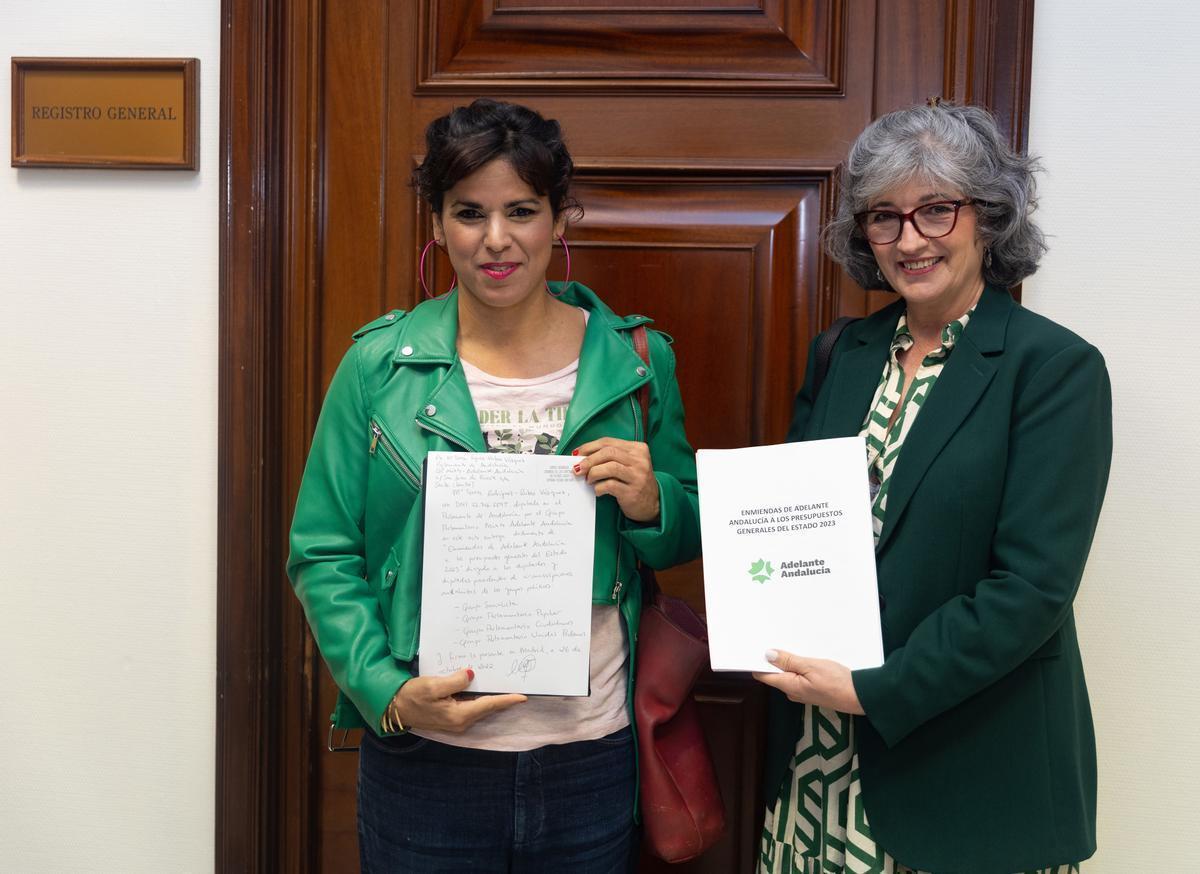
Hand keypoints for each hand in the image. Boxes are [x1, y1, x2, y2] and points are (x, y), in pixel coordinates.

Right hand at [385, 669, 525, 732]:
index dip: (506, 700)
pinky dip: (480, 699)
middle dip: (502, 699)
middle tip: (517, 687)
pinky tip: (483, 689)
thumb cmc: (412, 696)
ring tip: (505, 686)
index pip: (489, 705)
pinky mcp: (451, 718)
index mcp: (459, 716)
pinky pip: (471, 708)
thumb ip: (454, 681)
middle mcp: (461, 722)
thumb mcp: (432, 685)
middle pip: (487, 708)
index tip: (523, 696)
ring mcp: (456, 722)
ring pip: (480, 708)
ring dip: (492, 699)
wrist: (394, 708)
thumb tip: (471, 674)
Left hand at [572, 437, 659, 521]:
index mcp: (638, 449)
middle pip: (608, 452)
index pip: (608, 442)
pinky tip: (598, 490)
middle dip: (588, 460)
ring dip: (593, 473)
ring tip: (588, 480)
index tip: (577, 453)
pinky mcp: (632, 492)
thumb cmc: (635, 482)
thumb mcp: (628, 464)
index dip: (589, 447)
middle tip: (577, 468)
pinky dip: (599, 487)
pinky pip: (610, 485)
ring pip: (609, 467)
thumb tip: (582, 457)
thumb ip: (610, 458)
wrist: (653, 504)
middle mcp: (640, 460)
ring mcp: (638, 476)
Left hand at [752, 649, 864, 714]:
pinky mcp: (812, 690)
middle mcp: (792, 692)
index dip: (758, 661)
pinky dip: (799, 666)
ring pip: (788, 674)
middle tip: (775, 639)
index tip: (757, 646)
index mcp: (789, 686)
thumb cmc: (837, 682)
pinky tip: (805, 656)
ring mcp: (802, 692)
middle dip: (774, 659)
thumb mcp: (811, 666)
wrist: (860, 696)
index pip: (764, 675)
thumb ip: (789, 661)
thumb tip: (767, 655)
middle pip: (775, 674)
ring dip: (788, 661)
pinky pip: (799, 677)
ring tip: (791, 644)